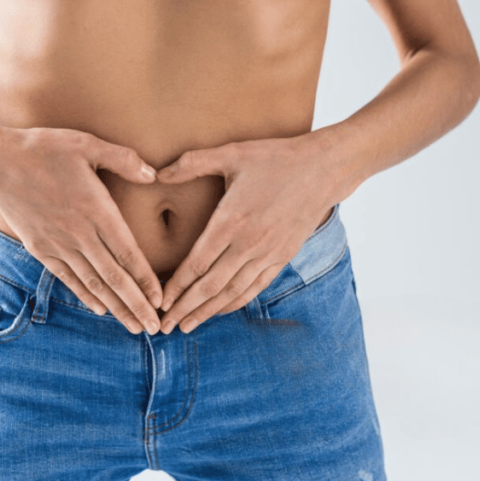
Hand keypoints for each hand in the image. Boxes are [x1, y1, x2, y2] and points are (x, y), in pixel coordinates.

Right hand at [0, 125, 163, 334]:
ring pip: (93, 283)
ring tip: (134, 326)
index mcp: (96, 209)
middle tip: (156, 328)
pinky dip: (85, 295)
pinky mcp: (41, 248)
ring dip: (116, 307)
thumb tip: (153, 174)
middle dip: (136, 305)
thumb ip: (122, 159)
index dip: (146, 280)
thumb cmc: (43, 148)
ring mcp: (58, 244)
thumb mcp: (86, 144)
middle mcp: (79, 234)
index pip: (128, 253)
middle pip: (114, 277)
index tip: (161, 300)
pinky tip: (100, 308)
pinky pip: (68, 278)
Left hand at [154, 135, 357, 333]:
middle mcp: (248, 243)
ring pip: (232, 292)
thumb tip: (156, 173)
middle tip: (164, 327)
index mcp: (231, 220)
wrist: (323, 169)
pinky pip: (255, 287)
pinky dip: (235, 303)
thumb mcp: (230, 153)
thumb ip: (191, 164)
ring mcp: (267, 254)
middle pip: (210, 286)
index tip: (160, 302)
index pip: (197, 264)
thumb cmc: (275, 158)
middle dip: (185, 309)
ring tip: (186, 326)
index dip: (176, 287)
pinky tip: (219, 311)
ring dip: (207, 312)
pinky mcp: (282, 257)